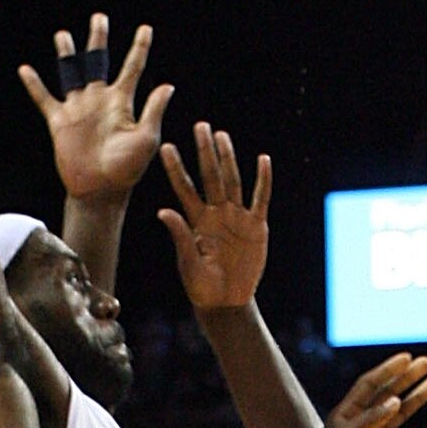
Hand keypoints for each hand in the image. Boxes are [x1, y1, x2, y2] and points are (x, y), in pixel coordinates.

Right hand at [19, 14, 173, 204]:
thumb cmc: (127, 170)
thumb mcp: (147, 139)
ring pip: (71, 73)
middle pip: (99, 61)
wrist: (100, 191)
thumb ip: (154, 111)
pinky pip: (44, 99)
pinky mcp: (60, 122)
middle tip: (99, 17)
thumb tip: (169, 85)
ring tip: (62, 34)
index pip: (133, 67)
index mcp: (122, 102)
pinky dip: (34, 85)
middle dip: (99, 39)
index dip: (139, 48)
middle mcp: (99, 100)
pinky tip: (25, 69)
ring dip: (67, 53)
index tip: (146, 28)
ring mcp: (78, 109)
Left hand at [158, 122, 269, 312]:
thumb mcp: (187, 263)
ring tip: (222, 136)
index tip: (166, 147)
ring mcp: (236, 217)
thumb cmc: (201, 286)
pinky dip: (263, 180)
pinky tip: (263, 160)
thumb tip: (163, 211)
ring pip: (233, 181)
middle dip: (205, 152)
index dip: (176, 168)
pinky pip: (260, 198)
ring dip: (228, 158)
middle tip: (199, 126)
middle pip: (210, 176)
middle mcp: (216, 213)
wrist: (226, 302)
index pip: (185, 188)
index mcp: (196, 221)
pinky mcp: (256, 226)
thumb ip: (179, 236)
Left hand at [299, 352, 426, 427]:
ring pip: (402, 414)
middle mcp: (364, 421)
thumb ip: (370, 418)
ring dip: (418, 398)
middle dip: (407, 378)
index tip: (406, 358)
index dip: (387, 370)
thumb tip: (395, 401)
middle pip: (389, 393)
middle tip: (426, 362)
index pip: (369, 384)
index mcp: (348, 412)